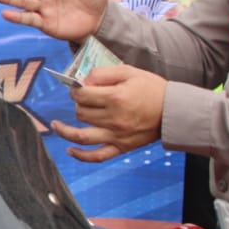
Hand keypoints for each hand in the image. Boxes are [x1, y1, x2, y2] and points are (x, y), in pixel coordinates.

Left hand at [48, 66, 166, 161]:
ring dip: (66, 130)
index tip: (78, 88)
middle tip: (81, 99)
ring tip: (55, 125)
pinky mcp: (121, 147)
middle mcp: (113, 118)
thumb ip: (103, 73)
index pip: (82, 95)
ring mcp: (116, 135)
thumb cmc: (152, 88)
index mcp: (115, 98)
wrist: (174, 111)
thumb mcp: (129, 72)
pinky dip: (81, 156)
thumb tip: (83, 80)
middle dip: (77, 104)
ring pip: (82, 135)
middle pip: (81, 113)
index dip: (76, 90)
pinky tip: (69, 151)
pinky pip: (98, 156)